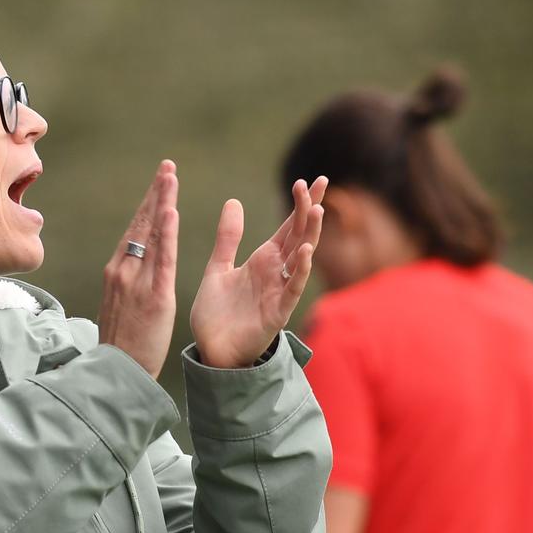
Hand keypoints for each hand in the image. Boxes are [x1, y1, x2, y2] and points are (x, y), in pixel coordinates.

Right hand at [97, 160, 179, 378]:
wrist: (117, 371)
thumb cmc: (121, 344)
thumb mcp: (119, 306)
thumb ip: (127, 282)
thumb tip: (133, 266)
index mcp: (116, 272)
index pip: (134, 231)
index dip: (147, 205)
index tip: (158, 183)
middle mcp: (123, 270)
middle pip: (142, 224)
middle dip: (155, 193)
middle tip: (167, 167)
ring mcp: (137, 282)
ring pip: (152, 235)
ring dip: (162, 203)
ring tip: (171, 177)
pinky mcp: (154, 296)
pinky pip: (162, 259)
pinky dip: (167, 235)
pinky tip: (172, 213)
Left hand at [188, 177, 326, 367]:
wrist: (212, 351)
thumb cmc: (217, 315)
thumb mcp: (218, 268)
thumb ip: (228, 238)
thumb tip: (233, 202)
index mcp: (264, 260)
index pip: (288, 227)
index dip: (300, 204)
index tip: (310, 180)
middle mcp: (276, 272)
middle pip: (300, 235)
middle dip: (310, 210)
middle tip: (320, 183)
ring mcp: (280, 291)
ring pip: (302, 258)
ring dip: (311, 234)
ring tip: (318, 210)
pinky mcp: (277, 312)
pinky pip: (293, 288)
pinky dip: (301, 270)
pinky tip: (306, 251)